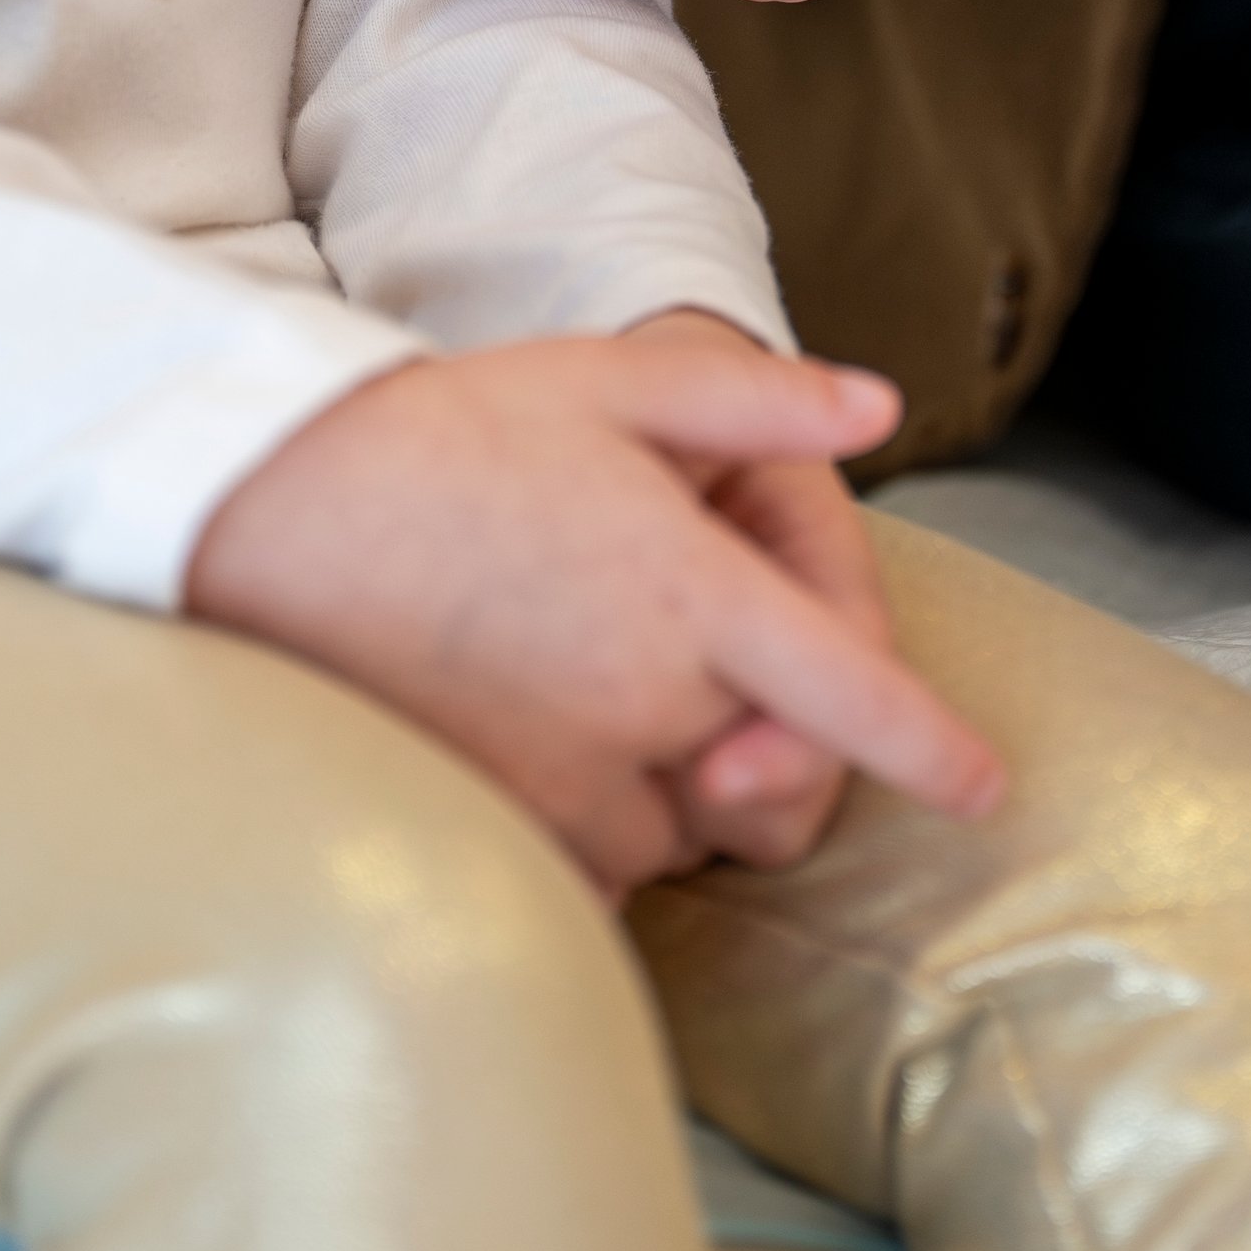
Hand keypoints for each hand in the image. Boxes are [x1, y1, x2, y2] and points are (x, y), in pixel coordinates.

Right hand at [185, 327, 1003, 897]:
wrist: (269, 499)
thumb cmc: (444, 429)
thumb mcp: (607, 381)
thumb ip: (753, 400)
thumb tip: (879, 406)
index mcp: (691, 590)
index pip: (853, 696)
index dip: (929, 751)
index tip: (982, 786)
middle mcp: (647, 698)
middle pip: (764, 770)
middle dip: (746, 733)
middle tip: (651, 644)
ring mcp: (568, 773)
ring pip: (676, 829)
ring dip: (662, 783)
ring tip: (569, 671)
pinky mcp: (497, 821)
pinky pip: (588, 869)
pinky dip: (588, 832)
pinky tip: (529, 739)